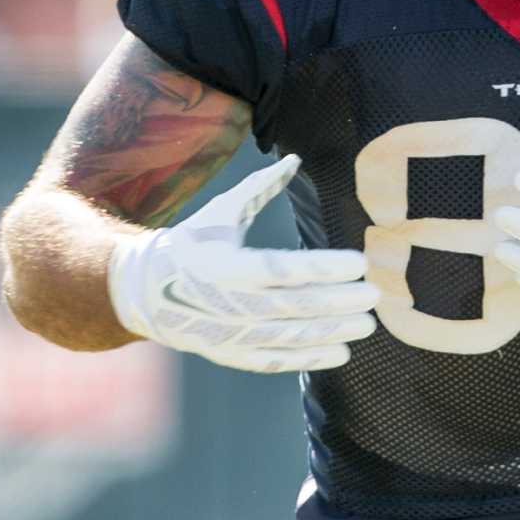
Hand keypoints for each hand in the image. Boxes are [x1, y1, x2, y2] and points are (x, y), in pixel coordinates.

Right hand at [107, 155, 379, 373]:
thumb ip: (259, 188)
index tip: (360, 262)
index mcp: (223, 264)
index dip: (323, 268)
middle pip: (293, 306)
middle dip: (339, 301)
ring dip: (333, 331)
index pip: (282, 268)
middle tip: (376, 295)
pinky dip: (309, 359)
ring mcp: (228, 333)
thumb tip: (295, 159)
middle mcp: (226, 303)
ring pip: (289, 336)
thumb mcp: (219, 212)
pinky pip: (275, 360)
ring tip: (369, 323)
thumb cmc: (192, 244)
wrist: (143, 291)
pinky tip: (342, 352)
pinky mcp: (231, 354)